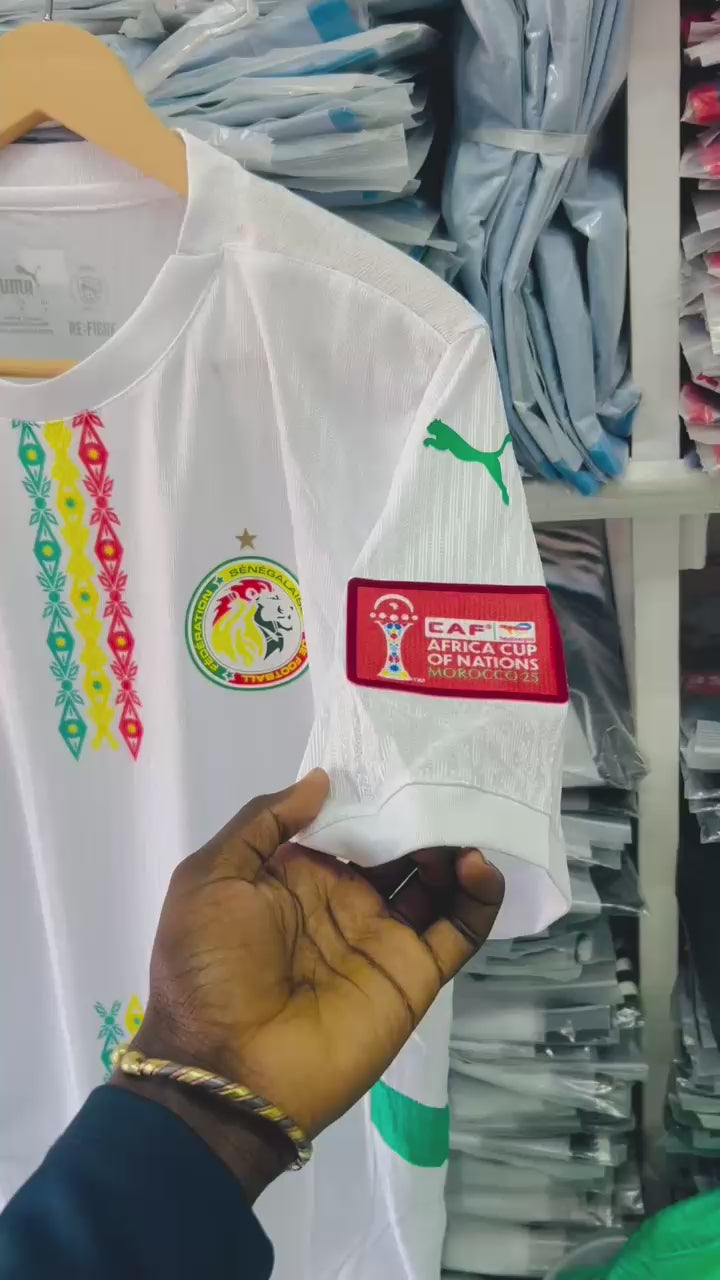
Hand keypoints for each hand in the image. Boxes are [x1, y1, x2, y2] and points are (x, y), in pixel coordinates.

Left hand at [115, 769, 503, 1197]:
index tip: (401, 760)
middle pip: (397, 850)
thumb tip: (321, 781)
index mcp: (295, 878)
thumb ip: (264, 822)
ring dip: (455, 849)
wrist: (227, 1068)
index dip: (372, 797)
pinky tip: (478, 865)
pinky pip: (459, 931)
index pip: (346, 826)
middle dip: (421, 817)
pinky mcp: (415, 974)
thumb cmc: (208, 967)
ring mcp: (382, 938)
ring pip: (435, 883)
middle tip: (449, 784)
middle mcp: (344, 903)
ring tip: (467, 819)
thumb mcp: (210, 878)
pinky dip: (480, 897)